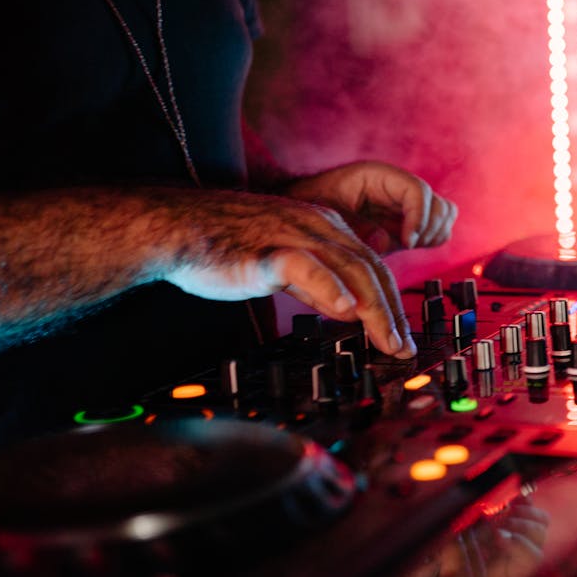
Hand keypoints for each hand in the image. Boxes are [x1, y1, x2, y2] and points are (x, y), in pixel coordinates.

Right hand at [155, 188, 416, 357]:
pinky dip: (329, 287)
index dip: (391, 302)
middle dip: (391, 313)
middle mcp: (316, 227)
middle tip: (403, 349)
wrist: (173, 228)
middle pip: (370, 270)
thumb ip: (315, 284)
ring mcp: (292, 236)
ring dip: (374, 310)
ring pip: (349, 270)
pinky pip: (305, 267)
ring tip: (388, 341)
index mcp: (323, 227)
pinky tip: (346, 310)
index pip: (371, 265)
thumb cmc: (223, 247)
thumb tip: (348, 310)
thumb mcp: (281, 263)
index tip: (400, 335)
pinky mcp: (265, 252)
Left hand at [281, 161, 456, 254]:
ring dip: (433, 233)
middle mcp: (397, 189)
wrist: (302, 212)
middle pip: (438, 203)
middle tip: (407, 244)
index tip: (407, 242)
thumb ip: (355, 227)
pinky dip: (431, 239)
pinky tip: (407, 246)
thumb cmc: (309, 205)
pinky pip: (437, 229)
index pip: (417, 191)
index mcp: (378, 177)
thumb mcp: (324, 212)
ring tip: (408, 245)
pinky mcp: (406, 224)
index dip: (418, 217)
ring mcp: (404, 206)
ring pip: (444, 215)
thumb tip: (385, 242)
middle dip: (428, 227)